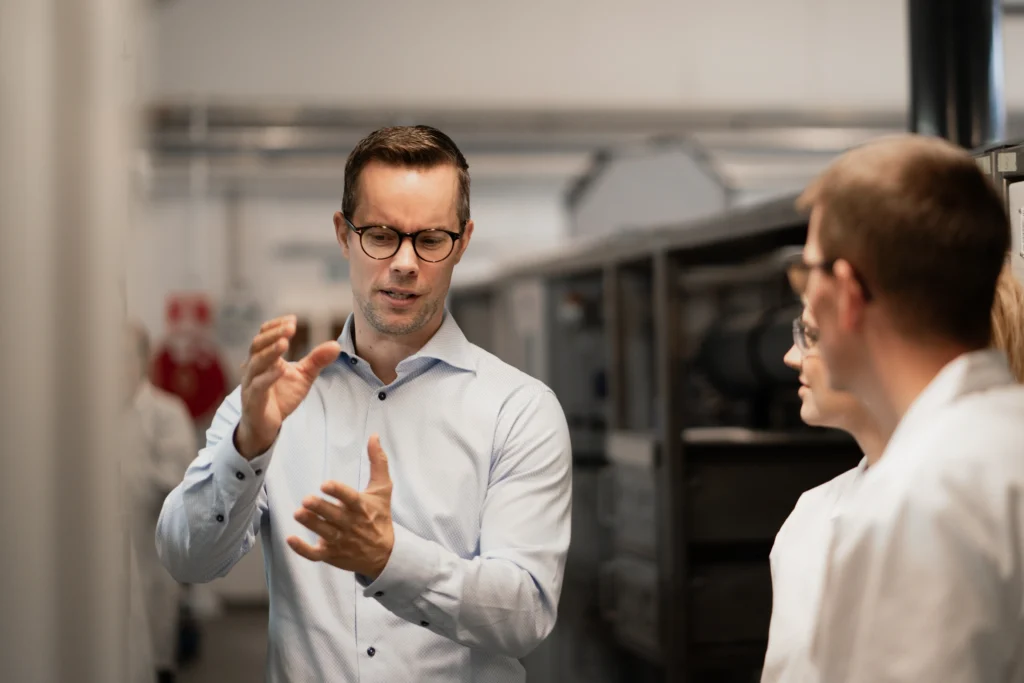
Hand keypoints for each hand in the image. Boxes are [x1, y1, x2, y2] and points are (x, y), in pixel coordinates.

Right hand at [235, 315, 340, 458]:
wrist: (267, 426)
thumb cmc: (281, 396)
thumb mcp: (303, 376)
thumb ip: (317, 360)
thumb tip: (336, 345)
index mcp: (264, 358)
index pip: (264, 335)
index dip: (276, 326)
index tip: (293, 319)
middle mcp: (253, 367)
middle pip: (257, 345)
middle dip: (273, 334)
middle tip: (291, 327)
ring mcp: (251, 384)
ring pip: (255, 363)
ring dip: (269, 352)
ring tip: (284, 342)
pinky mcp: (253, 401)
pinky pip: (258, 386)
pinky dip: (268, 377)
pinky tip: (281, 370)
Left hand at [287, 435, 394, 578]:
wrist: (384, 554)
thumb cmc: (380, 517)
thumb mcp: (383, 489)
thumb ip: (377, 462)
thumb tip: (374, 436)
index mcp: (362, 507)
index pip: (350, 499)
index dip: (338, 492)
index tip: (325, 484)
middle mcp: (352, 525)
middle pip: (334, 516)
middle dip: (320, 508)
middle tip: (306, 500)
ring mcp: (341, 541)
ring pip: (324, 533)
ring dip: (311, 524)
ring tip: (298, 513)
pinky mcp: (331, 555)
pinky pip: (315, 554)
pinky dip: (303, 549)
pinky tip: (290, 539)